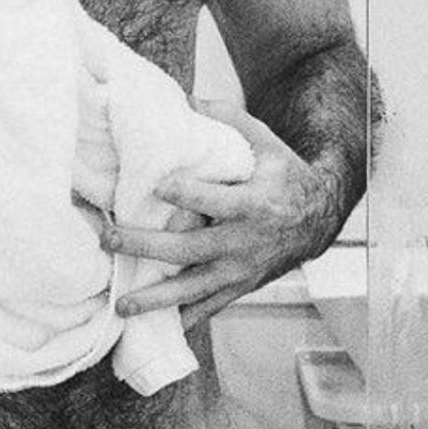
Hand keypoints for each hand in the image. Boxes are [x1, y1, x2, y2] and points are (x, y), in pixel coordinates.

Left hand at [106, 99, 327, 328]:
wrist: (318, 218)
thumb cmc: (284, 177)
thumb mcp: (263, 142)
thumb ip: (225, 120)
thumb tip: (183, 96)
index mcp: (253, 203)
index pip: (215, 199)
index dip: (186, 192)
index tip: (156, 186)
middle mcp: (244, 241)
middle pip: (190, 248)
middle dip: (146, 246)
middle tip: (109, 239)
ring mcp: (241, 270)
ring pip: (194, 287)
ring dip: (155, 297)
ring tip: (122, 304)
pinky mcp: (239, 287)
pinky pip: (208, 308)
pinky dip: (182, 320)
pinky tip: (153, 332)